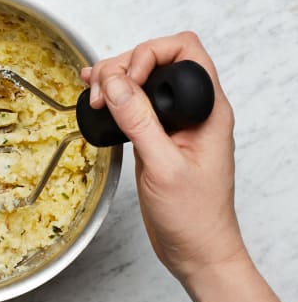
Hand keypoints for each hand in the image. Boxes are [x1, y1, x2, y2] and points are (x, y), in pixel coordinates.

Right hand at [81, 31, 247, 282]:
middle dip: (124, 67)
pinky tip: (96, 100)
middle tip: (101, 94)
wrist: (195, 250)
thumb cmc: (194, 216)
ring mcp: (173, 123)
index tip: (125, 81)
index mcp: (207, 110)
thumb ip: (139, 122)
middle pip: (158, 60)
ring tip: (94, 96)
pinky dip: (114, 99)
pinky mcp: (157, 137)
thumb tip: (116, 83)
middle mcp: (192, 110)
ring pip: (143, 81)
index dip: (150, 55)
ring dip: (115, 82)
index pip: (185, 51)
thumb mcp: (163, 166)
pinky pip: (135, 105)